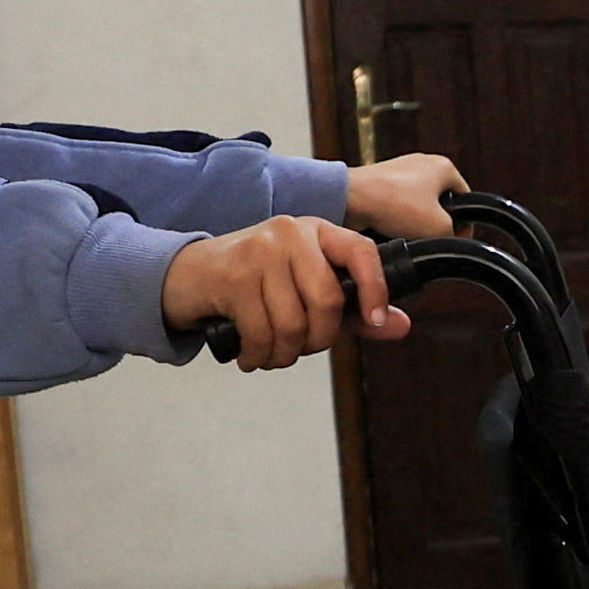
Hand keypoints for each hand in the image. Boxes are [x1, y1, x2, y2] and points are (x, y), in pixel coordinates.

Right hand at [163, 217, 405, 368]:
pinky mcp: (233, 275)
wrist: (188, 275)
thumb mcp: (305, 289)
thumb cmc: (254, 285)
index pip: (361, 252)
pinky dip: (258, 356)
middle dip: (318, 340)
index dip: (375, 289)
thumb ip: (354, 310)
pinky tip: (250, 355)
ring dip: (283, 355)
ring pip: (293, 324)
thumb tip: (400, 326)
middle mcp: (291, 233)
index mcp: (317, 231)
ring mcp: (261, 250)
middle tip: (300, 349)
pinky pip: (261, 333)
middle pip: (327, 301)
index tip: (376, 320)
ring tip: (271, 354)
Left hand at [342, 151, 469, 239]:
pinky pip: (397, 206)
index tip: (454, 241)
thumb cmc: (392, 203)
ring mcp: (401, 171)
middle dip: (436, 224)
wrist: (349, 199)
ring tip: (405, 233)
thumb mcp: (439, 227)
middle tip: (428, 239)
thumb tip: (450, 240)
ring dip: (414, 224)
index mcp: (445, 166)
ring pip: (419, 207)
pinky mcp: (382, 182)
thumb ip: (455, 235)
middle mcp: (424, 163)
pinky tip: (390, 228)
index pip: (466, 200)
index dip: (464, 225)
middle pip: (442, 204)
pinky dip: (396, 219)